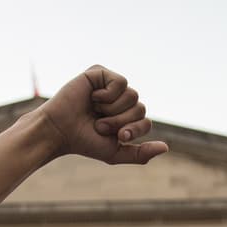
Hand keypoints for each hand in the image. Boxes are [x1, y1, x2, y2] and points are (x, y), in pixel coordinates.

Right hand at [36, 66, 168, 165]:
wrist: (60, 131)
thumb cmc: (84, 142)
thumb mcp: (115, 152)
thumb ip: (140, 153)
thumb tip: (165, 148)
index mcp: (125, 116)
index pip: (146, 121)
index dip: (134, 129)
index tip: (117, 135)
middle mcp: (120, 100)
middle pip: (140, 107)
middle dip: (121, 121)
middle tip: (100, 124)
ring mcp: (110, 86)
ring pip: (133, 95)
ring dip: (113, 109)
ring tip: (96, 112)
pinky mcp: (101, 74)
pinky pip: (121, 82)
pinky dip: (108, 94)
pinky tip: (93, 97)